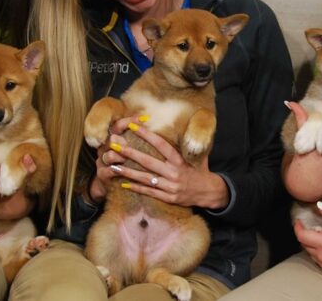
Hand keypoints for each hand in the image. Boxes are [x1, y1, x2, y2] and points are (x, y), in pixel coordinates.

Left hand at [97, 118, 227, 208]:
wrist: (208, 192)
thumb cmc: (199, 169)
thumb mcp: (195, 154)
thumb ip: (186, 142)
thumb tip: (182, 124)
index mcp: (180, 159)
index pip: (160, 144)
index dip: (146, 135)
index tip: (133, 126)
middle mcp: (174, 172)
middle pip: (148, 162)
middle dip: (130, 153)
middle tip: (115, 146)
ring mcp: (171, 186)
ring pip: (145, 178)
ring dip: (128, 172)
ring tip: (113, 166)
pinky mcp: (169, 198)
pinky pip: (150, 192)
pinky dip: (136, 188)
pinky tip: (124, 183)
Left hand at [295, 202, 321, 278]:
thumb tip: (319, 206)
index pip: (302, 236)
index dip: (297, 227)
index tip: (298, 221)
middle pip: (304, 244)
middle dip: (305, 234)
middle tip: (316, 227)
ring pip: (310, 252)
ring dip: (312, 243)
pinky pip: (317, 260)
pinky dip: (318, 252)